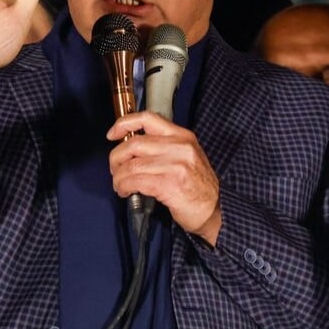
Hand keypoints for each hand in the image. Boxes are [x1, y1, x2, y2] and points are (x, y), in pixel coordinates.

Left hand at [107, 111, 221, 245]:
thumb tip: (132, 147)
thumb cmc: (199, 186)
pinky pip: (135, 181)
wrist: (215, 210)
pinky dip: (124, 187)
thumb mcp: (187, 156)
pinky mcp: (169, 185)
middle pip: (134, 143)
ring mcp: (175, 166)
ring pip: (131, 165)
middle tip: (115, 169)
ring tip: (120, 185)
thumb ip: (165, 147)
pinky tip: (125, 191)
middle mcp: (179, 147)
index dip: (125, 123)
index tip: (112, 134)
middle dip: (116, 158)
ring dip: (119, 177)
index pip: (148, 118)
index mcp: (183, 136)